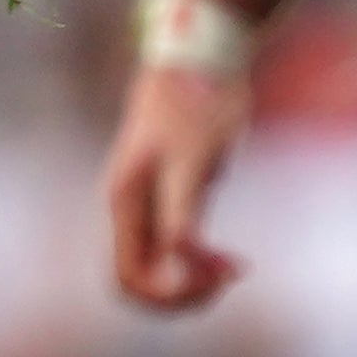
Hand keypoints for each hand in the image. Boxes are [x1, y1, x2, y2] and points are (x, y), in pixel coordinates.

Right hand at [105, 59, 252, 311]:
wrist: (202, 61)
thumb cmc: (197, 106)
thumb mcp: (194, 162)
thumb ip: (183, 215)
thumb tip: (184, 261)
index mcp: (123, 203)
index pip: (129, 279)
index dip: (172, 293)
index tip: (219, 275)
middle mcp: (127, 209)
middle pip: (137, 281)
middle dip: (182, 295)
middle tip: (230, 277)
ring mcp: (145, 205)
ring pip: (156, 269)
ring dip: (192, 281)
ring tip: (233, 268)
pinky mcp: (168, 198)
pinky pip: (172, 251)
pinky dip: (199, 262)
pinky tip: (229, 255)